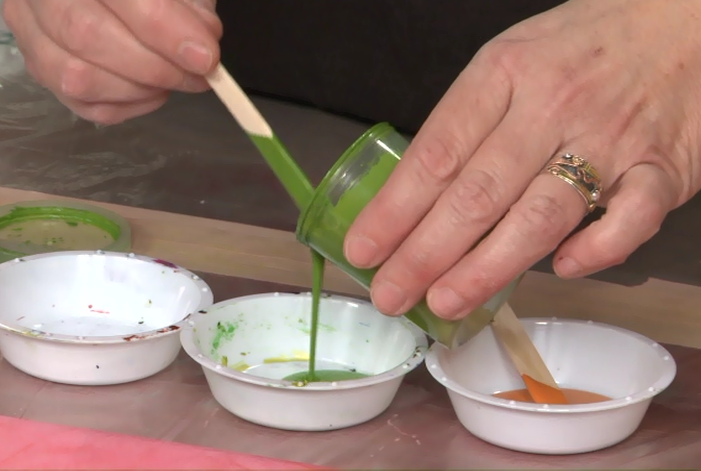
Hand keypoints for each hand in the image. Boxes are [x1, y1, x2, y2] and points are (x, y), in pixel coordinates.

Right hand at [3, 0, 221, 123]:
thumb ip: (189, 5)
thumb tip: (202, 45)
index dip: (164, 29)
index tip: (205, 56)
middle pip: (87, 35)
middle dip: (156, 65)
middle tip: (198, 73)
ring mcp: (32, 34)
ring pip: (78, 77)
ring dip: (141, 88)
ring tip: (176, 78)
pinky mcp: (42, 72)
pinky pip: (84, 104)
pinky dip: (130, 104)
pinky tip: (154, 89)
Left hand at [344, 0, 700, 319]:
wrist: (682, 22)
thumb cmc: (583, 46)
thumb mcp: (512, 61)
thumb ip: (471, 123)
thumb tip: (420, 198)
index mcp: (504, 73)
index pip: (436, 153)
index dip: (394, 209)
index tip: (364, 249)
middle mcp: (552, 106)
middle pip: (476, 193)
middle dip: (424, 253)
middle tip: (391, 293)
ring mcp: (609, 139)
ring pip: (538, 216)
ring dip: (486, 267)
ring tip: (445, 301)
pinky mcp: (663, 169)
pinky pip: (627, 221)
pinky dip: (594, 252)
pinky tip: (559, 271)